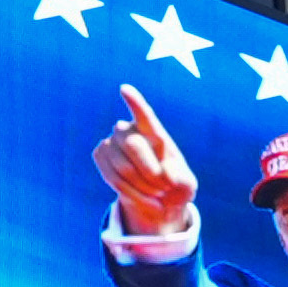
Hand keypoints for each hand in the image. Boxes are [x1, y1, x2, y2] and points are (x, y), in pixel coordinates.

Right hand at [95, 86, 194, 233]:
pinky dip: (132, 194)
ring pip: (123, 167)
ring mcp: (112, 141)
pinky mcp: (100, 155)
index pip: (145, 115)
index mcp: (153, 131)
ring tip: (157, 194)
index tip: (124, 89)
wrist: (156, 196)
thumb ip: (179, 178)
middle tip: (165, 188)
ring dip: (144, 187)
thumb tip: (162, 173)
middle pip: (133, 145)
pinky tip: (145, 197)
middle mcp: (129, 130)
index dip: (135, 102)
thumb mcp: (186, 185)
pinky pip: (113, 179)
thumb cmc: (174, 184)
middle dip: (151, 172)